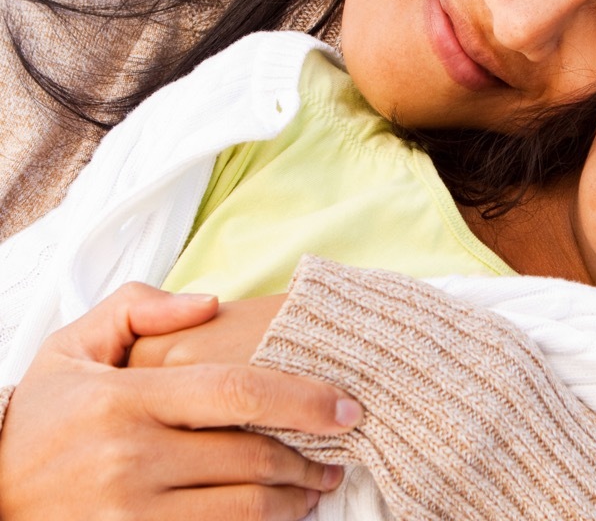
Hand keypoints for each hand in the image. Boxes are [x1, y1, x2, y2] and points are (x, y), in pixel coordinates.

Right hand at [0, 283, 361, 520]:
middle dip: (309, 458)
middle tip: (339, 454)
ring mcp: (129, 514)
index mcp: (125, 399)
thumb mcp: (73, 347)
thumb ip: (139, 308)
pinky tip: (277, 517)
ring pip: (242, 509)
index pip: (236, 393)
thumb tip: (210, 303)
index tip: (348, 409)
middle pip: (250, 458)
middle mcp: (129, 458)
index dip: (304, 400)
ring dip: (293, 502)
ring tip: (316, 489)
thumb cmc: (41, 417)